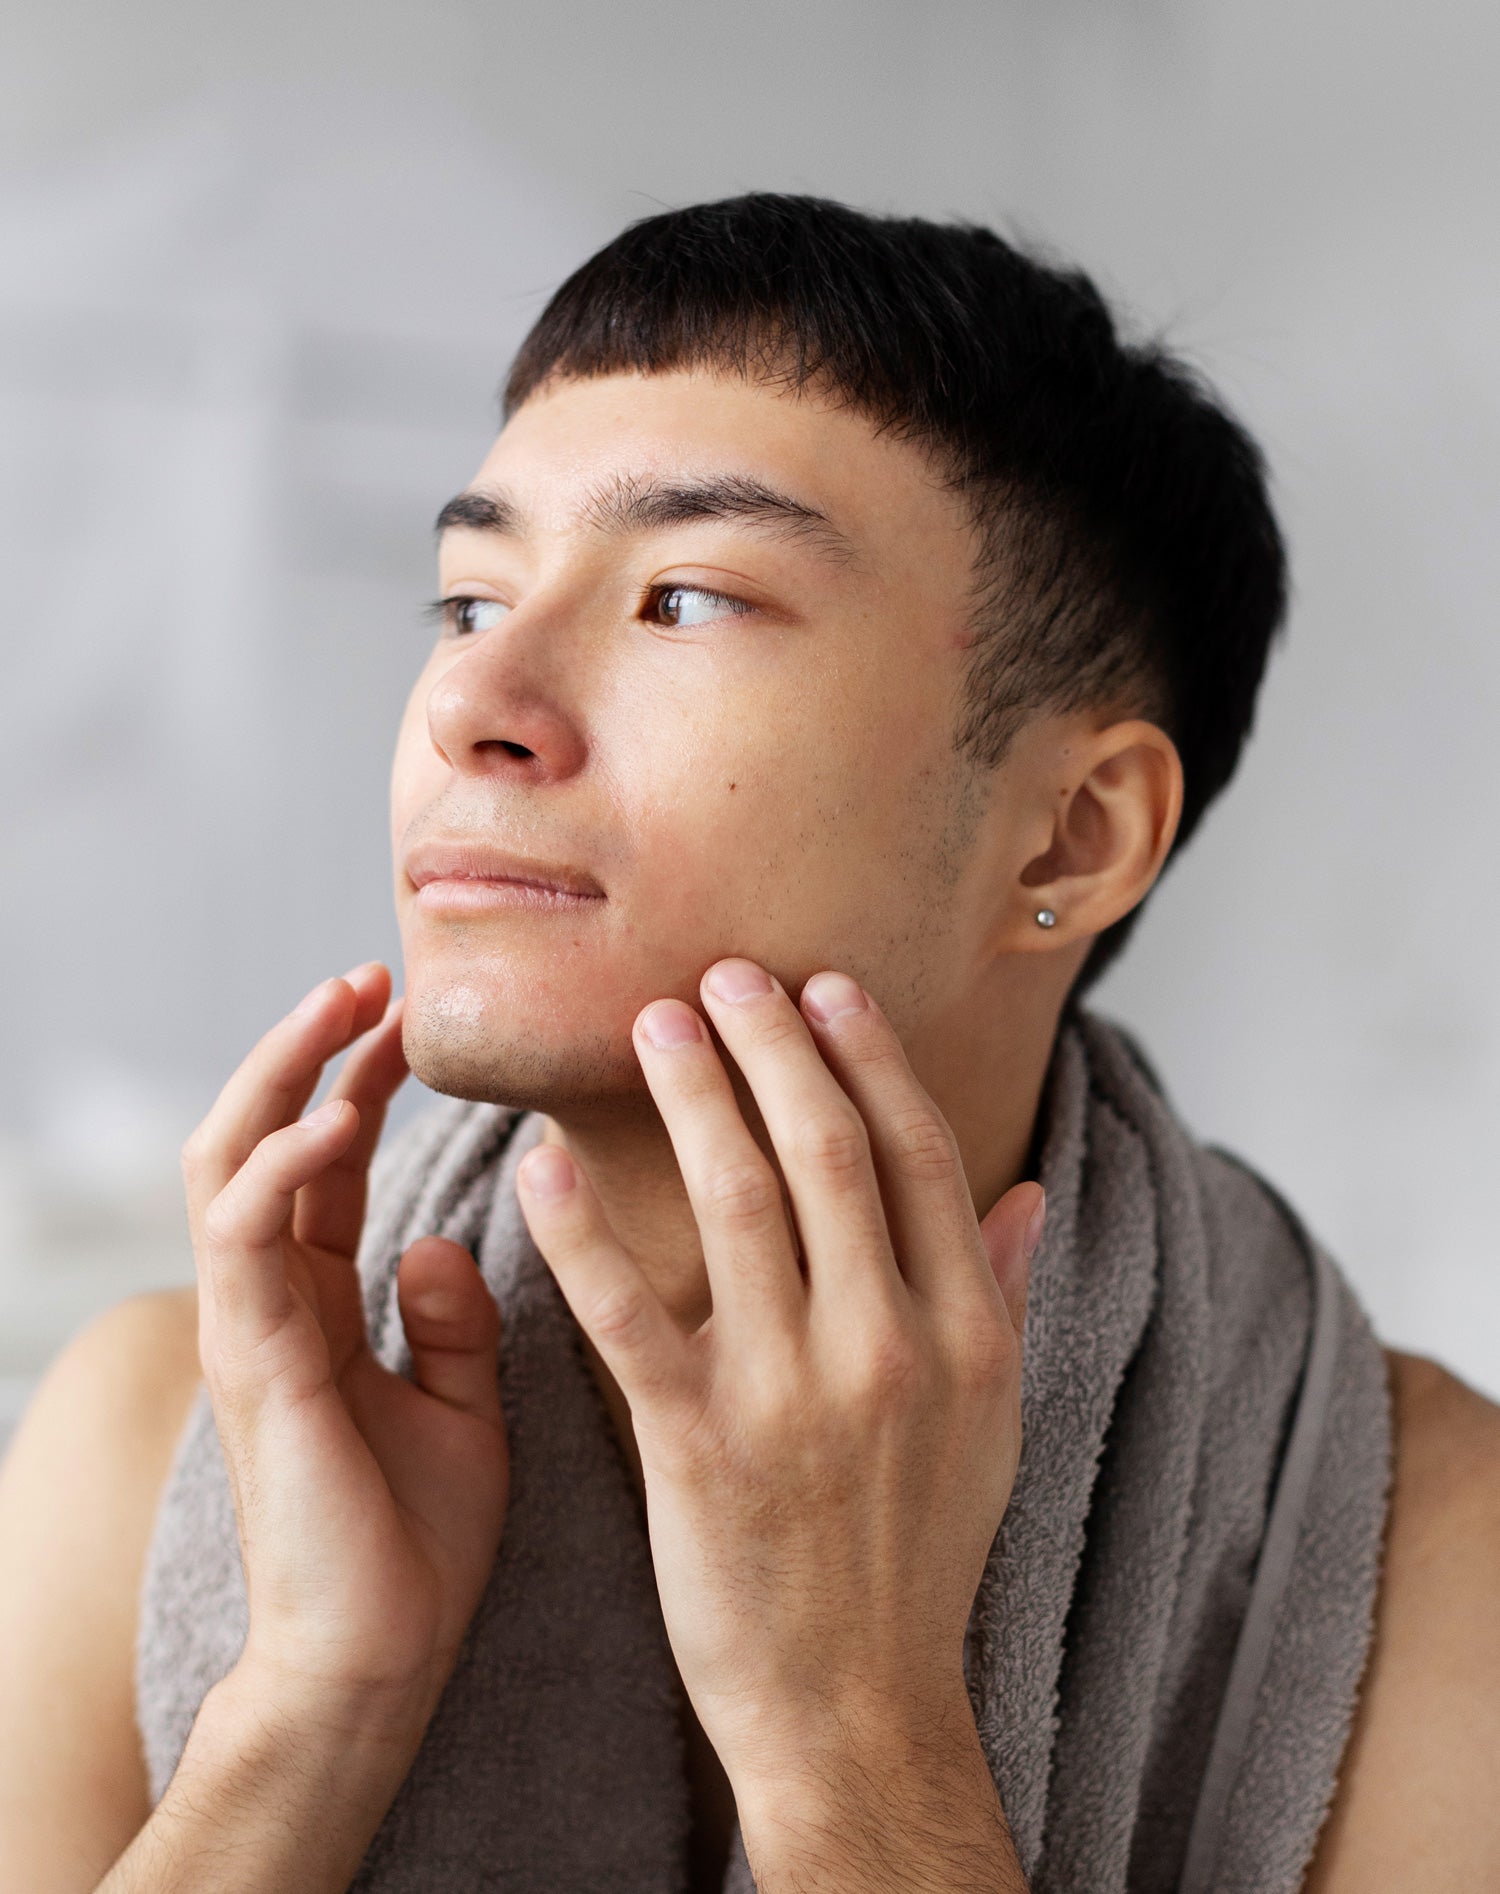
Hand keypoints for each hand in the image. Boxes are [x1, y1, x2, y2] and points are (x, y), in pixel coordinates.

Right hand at [182, 963, 507, 1730]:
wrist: (380, 1662)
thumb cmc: (415, 1545)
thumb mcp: (461, 1406)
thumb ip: (452, 1319)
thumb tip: (442, 1237)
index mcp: (321, 1305)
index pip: (323, 1162)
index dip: (357, 1081)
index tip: (409, 1015)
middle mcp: (274, 1303)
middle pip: (261, 1139)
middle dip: (306, 1051)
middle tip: (370, 979)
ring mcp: (252, 1328)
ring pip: (228, 1163)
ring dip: (283, 1075)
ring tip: (345, 1006)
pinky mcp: (253, 1362)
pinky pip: (247, 1237)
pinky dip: (284, 1167)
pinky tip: (340, 1122)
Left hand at [514, 958, 1042, 1787]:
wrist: (857, 1707)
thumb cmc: (916, 1555)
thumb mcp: (991, 1423)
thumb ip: (1004, 1294)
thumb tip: (1029, 1191)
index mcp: (966, 1332)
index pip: (917, 1155)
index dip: (868, 1057)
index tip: (826, 987)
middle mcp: (889, 1346)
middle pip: (827, 1151)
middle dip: (774, 1045)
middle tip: (725, 976)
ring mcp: (793, 1394)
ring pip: (737, 1199)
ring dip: (692, 1096)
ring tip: (652, 1023)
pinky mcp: (699, 1445)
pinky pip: (631, 1310)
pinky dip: (583, 1230)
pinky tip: (542, 1163)